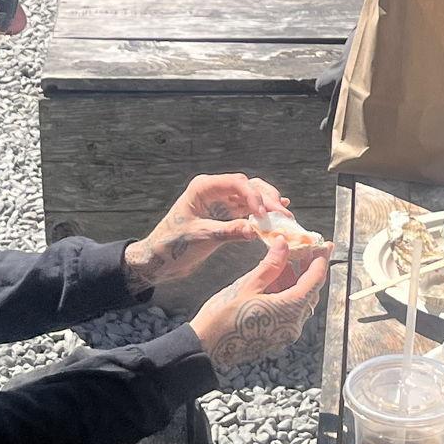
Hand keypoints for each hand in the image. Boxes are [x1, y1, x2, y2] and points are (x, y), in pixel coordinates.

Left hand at [127, 173, 288, 288]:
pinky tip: (278, 214)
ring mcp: (221, 201)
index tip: (264, 216)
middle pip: (249, 187)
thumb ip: (228, 231)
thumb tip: (255, 229)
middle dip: (268, 199)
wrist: (159, 259)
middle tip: (284, 215)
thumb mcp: (201, 237)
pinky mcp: (225, 214)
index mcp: (203, 188)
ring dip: (269, 205)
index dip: (254, 197)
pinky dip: (263, 212)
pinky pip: (248, 209)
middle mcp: (214, 190)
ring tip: (284, 217)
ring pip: (252, 196)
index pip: (237, 183)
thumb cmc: (172, 246)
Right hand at [191, 240, 330, 369]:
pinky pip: (290, 313)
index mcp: (289, 310)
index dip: (321, 261)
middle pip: (310, 292)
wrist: (205, 347)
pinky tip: (274, 282)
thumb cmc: (222, 316)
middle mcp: (293, 325)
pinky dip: (287, 296)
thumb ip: (271, 265)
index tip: (325, 246)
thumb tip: (284, 244)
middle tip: (303, 250)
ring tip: (283, 262)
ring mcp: (285, 334)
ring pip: (300, 303)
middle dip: (308, 270)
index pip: (314, 281)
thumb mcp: (247, 286)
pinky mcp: (276, 338)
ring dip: (295, 282)